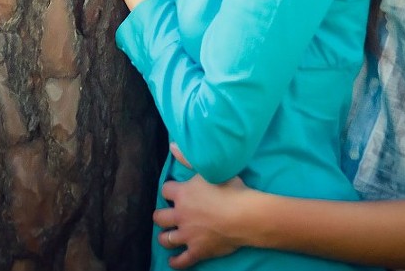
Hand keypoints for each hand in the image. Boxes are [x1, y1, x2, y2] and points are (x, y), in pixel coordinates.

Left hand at [153, 144, 249, 268]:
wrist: (245, 215)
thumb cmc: (230, 190)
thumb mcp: (210, 169)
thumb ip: (189, 159)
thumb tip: (172, 146)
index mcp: (183, 194)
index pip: (165, 190)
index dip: (169, 190)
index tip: (174, 191)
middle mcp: (181, 215)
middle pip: (160, 217)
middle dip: (161, 216)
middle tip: (166, 215)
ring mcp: (187, 235)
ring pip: (166, 239)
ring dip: (165, 237)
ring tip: (168, 236)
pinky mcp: (197, 251)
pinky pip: (181, 261)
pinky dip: (175, 262)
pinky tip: (173, 261)